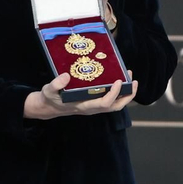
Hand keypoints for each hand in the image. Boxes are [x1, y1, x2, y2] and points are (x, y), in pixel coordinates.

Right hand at [24, 74, 138, 119]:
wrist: (49, 107)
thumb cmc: (50, 97)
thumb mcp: (49, 90)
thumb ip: (56, 84)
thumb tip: (66, 75)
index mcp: (84, 106)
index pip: (104, 104)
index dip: (114, 94)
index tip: (119, 81)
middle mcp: (92, 108)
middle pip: (116, 107)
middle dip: (127, 95)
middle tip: (133, 80)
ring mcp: (95, 106)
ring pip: (116, 105)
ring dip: (126, 94)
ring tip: (132, 80)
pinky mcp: (95, 103)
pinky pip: (112, 100)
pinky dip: (119, 92)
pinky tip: (120, 80)